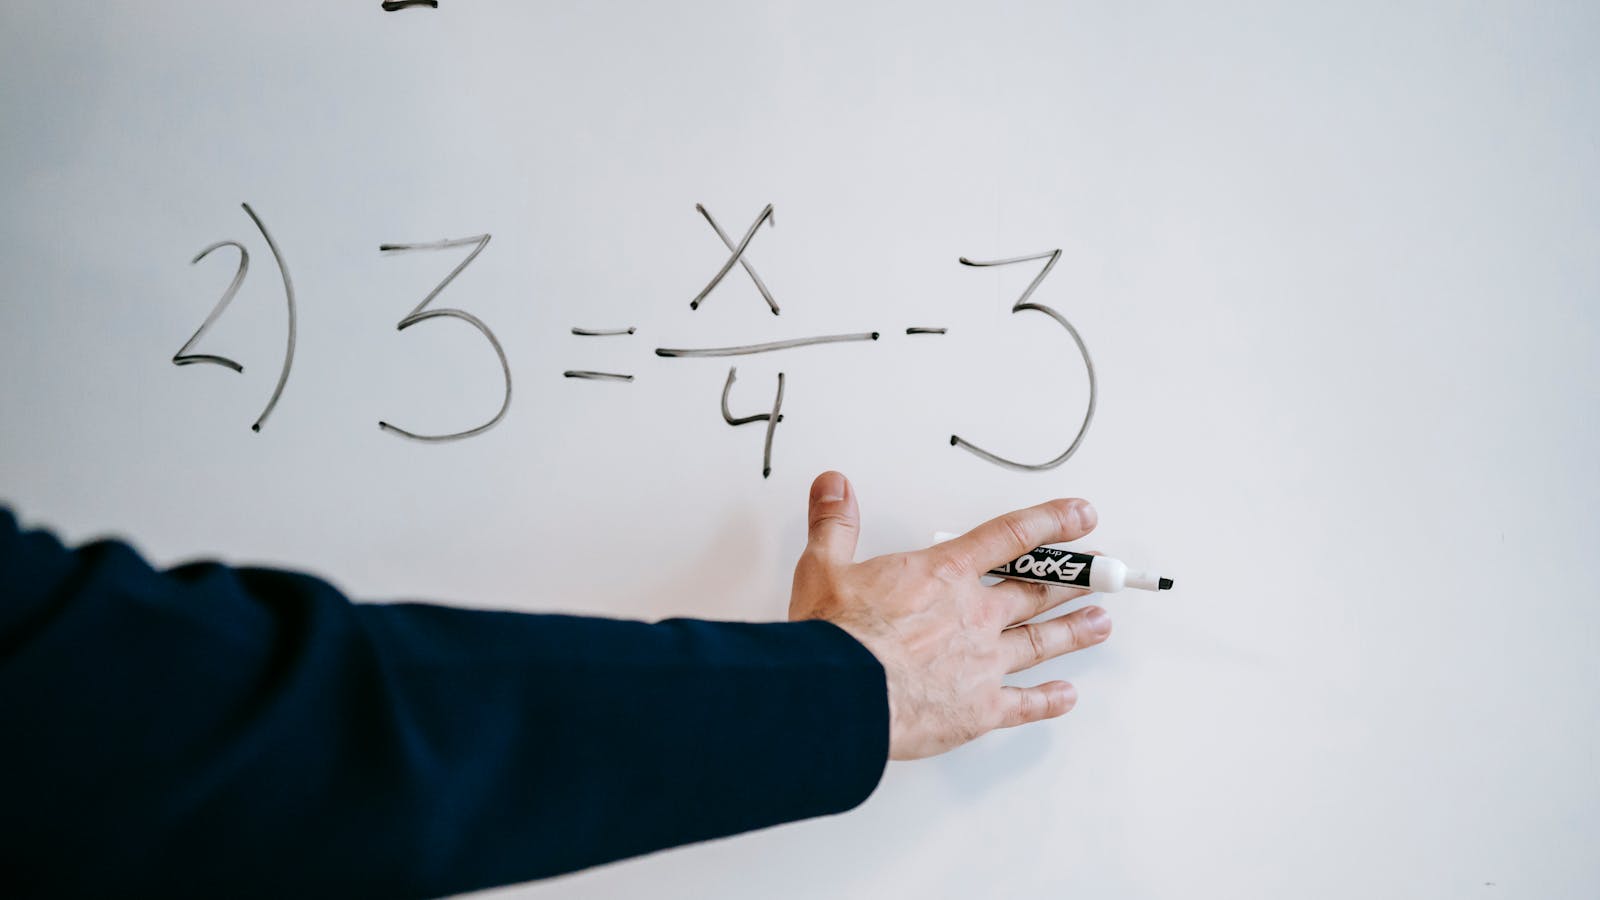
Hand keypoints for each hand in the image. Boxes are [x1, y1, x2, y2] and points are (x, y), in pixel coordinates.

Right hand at [789, 471, 1109, 759]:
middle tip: (1104, 572)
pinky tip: (1067, 696)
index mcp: (943, 575)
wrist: (842, 696)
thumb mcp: (823, 567)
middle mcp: (974, 615)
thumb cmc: (837, 637)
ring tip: (1101, 622)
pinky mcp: (979, 709)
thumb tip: (833, 484)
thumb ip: (835, 523)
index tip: (1083, 516)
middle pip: (1036, 590)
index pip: (1009, 537)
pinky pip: (1024, 704)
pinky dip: (1048, 701)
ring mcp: (983, 664)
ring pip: (1040, 642)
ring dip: (1073, 630)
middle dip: (1073, 579)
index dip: (1051, 523)